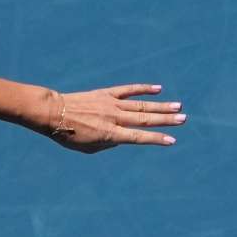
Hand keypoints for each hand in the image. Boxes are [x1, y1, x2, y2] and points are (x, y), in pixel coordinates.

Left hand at [45, 84, 184, 153]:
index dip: (155, 139)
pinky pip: (128, 90)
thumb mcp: (88, 147)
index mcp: (109, 134)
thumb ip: (108, 144)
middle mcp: (113, 118)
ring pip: (141, 105)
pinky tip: (158, 88)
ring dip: (161, 106)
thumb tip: (123, 137)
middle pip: (144, 119)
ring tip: (178, 107)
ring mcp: (110, 104)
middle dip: (165, 120)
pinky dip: (143, 89)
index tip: (172, 140)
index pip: (137, 137)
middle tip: (184, 119)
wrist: (52, 112)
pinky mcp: (105, 94)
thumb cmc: (68, 135)